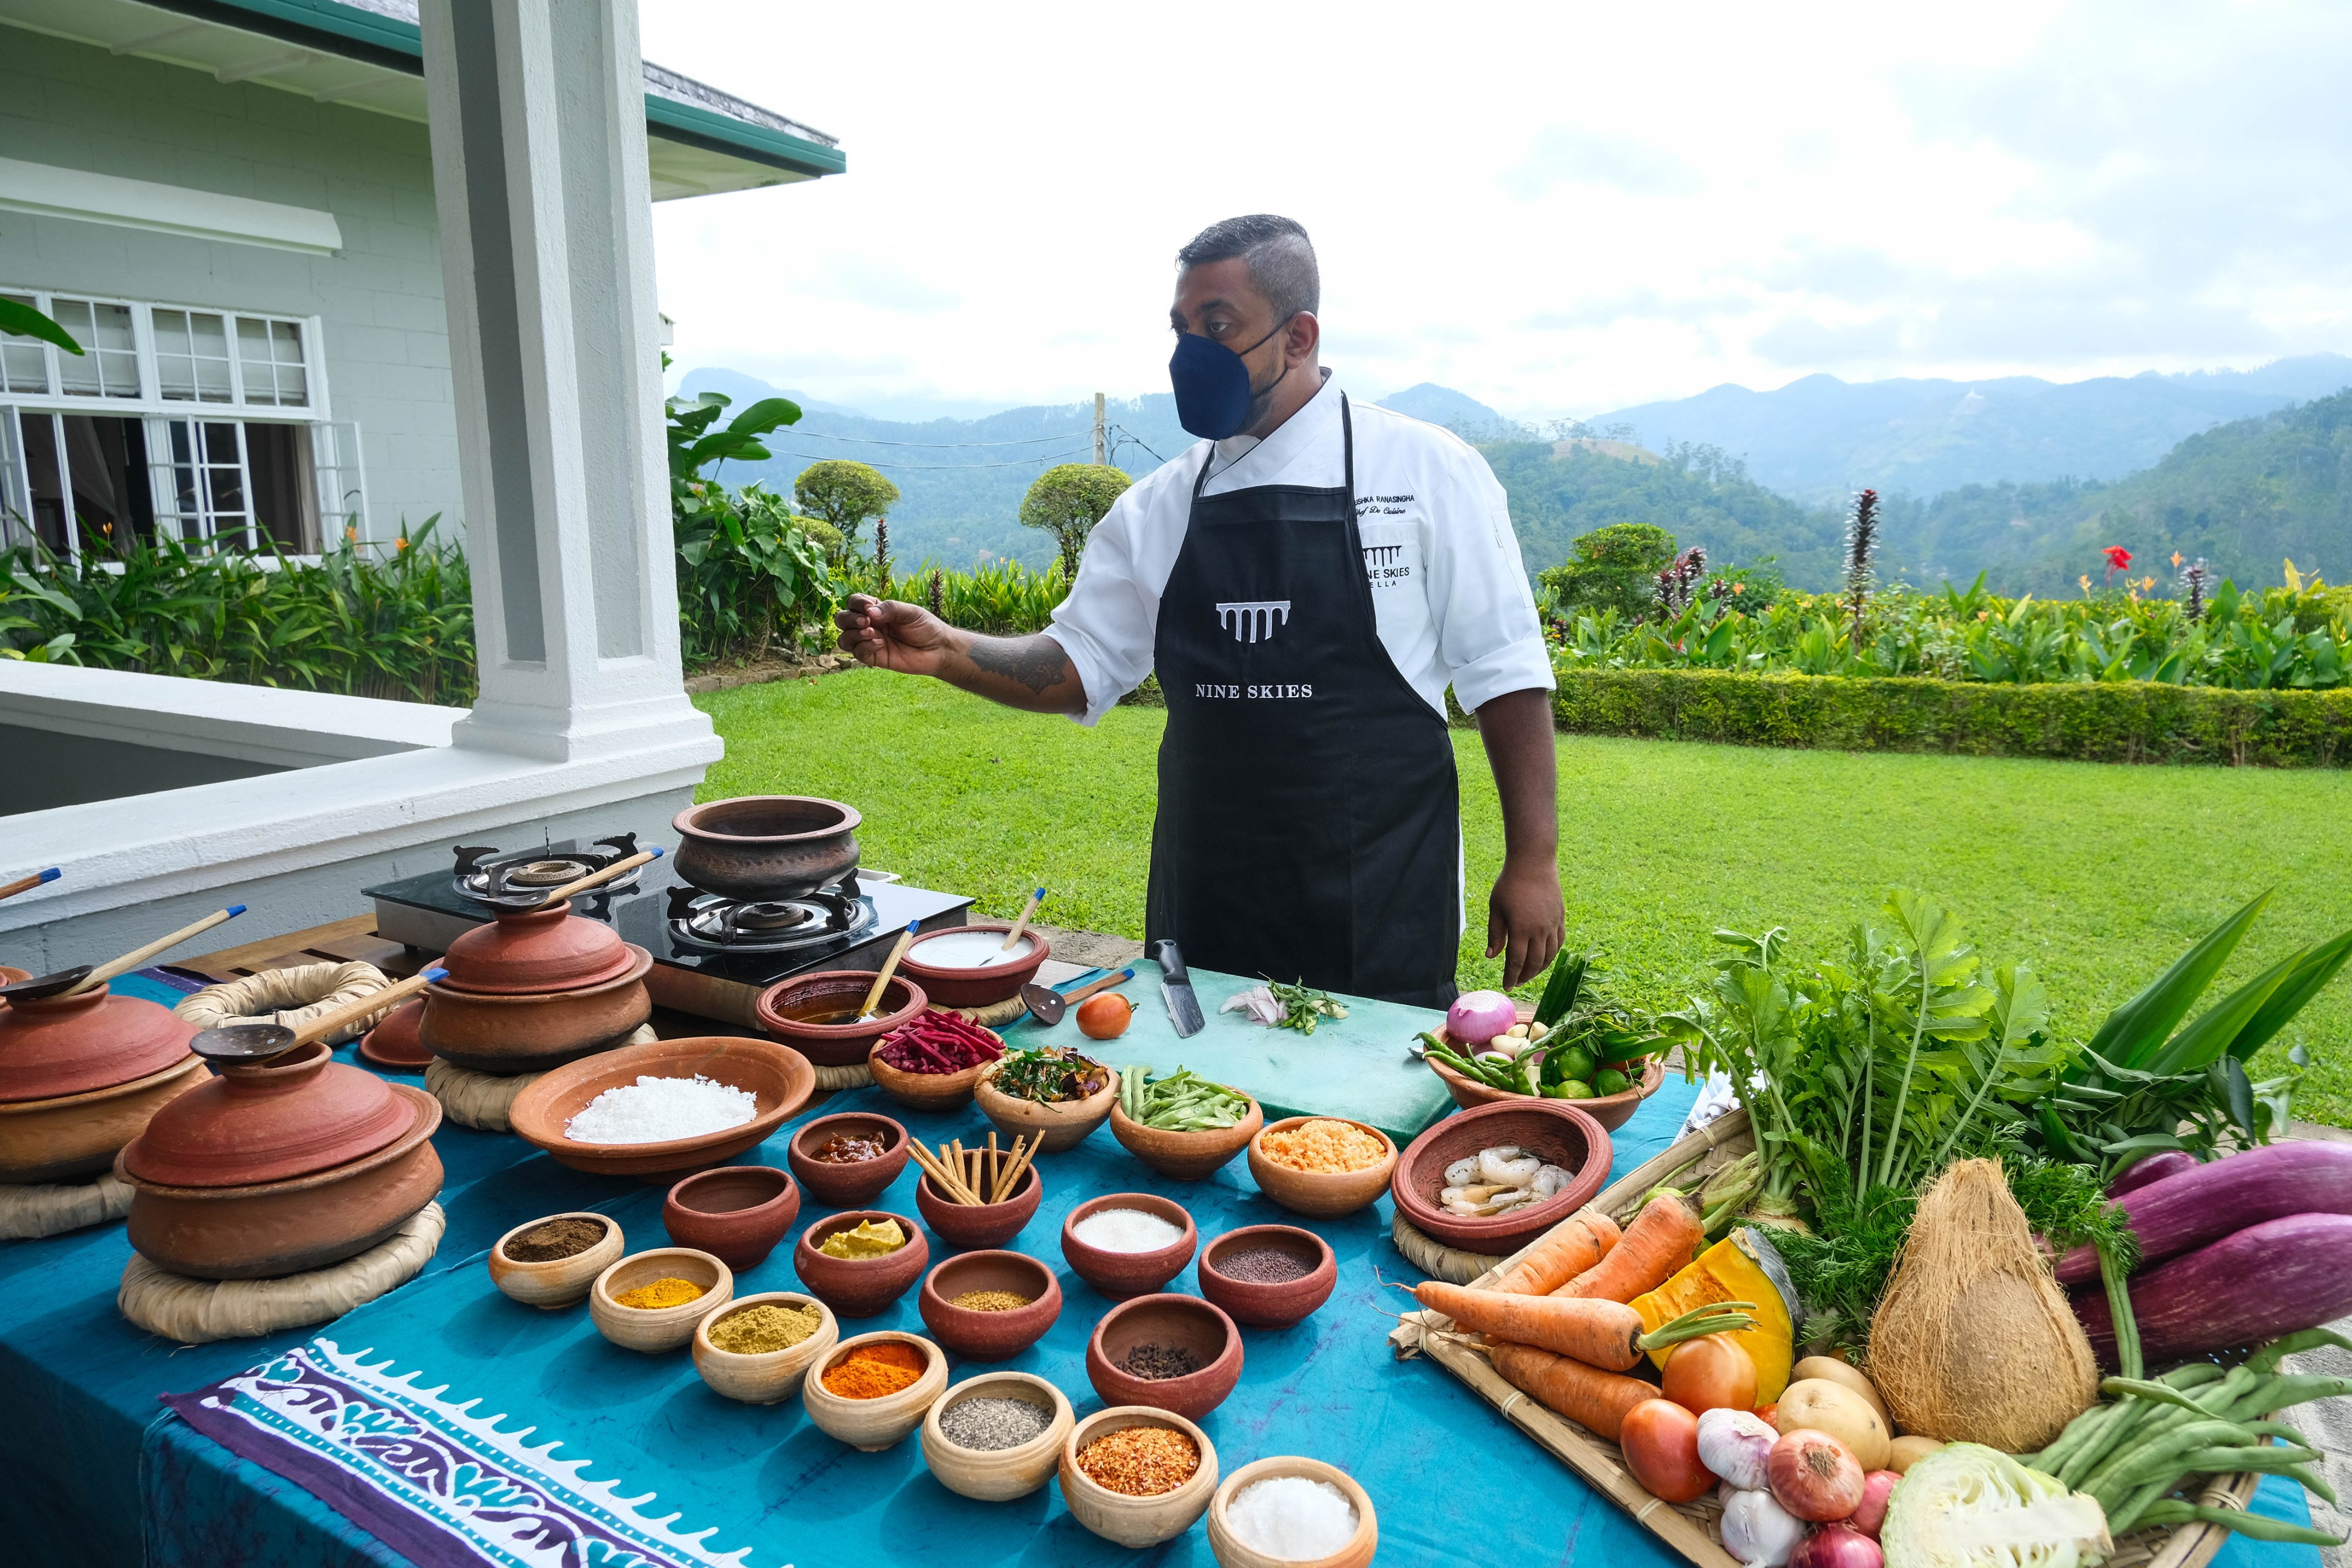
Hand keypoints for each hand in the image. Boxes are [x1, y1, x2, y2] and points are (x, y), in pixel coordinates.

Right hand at [834, 593, 957, 675]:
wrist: (938, 649)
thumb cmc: (926, 627)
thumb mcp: (910, 612)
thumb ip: (890, 609)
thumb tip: (869, 612)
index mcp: (876, 610)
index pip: (854, 602)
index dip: (856, 603)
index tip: (870, 607)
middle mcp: (869, 625)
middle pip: (842, 619)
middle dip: (849, 619)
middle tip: (867, 621)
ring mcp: (870, 642)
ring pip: (844, 639)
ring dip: (852, 634)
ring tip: (871, 633)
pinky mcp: (874, 658)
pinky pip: (857, 653)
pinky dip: (864, 647)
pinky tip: (880, 644)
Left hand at [1486, 855, 1563, 988]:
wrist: (1533, 863)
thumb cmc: (1509, 884)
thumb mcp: (1496, 908)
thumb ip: (1495, 934)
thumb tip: (1491, 957)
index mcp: (1521, 929)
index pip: (1517, 961)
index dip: (1512, 976)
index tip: (1507, 986)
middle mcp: (1540, 930)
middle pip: (1535, 962)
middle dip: (1525, 976)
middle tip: (1517, 982)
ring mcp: (1553, 924)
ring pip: (1550, 955)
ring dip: (1540, 968)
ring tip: (1530, 973)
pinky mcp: (1561, 918)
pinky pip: (1560, 942)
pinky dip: (1553, 954)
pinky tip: (1545, 957)